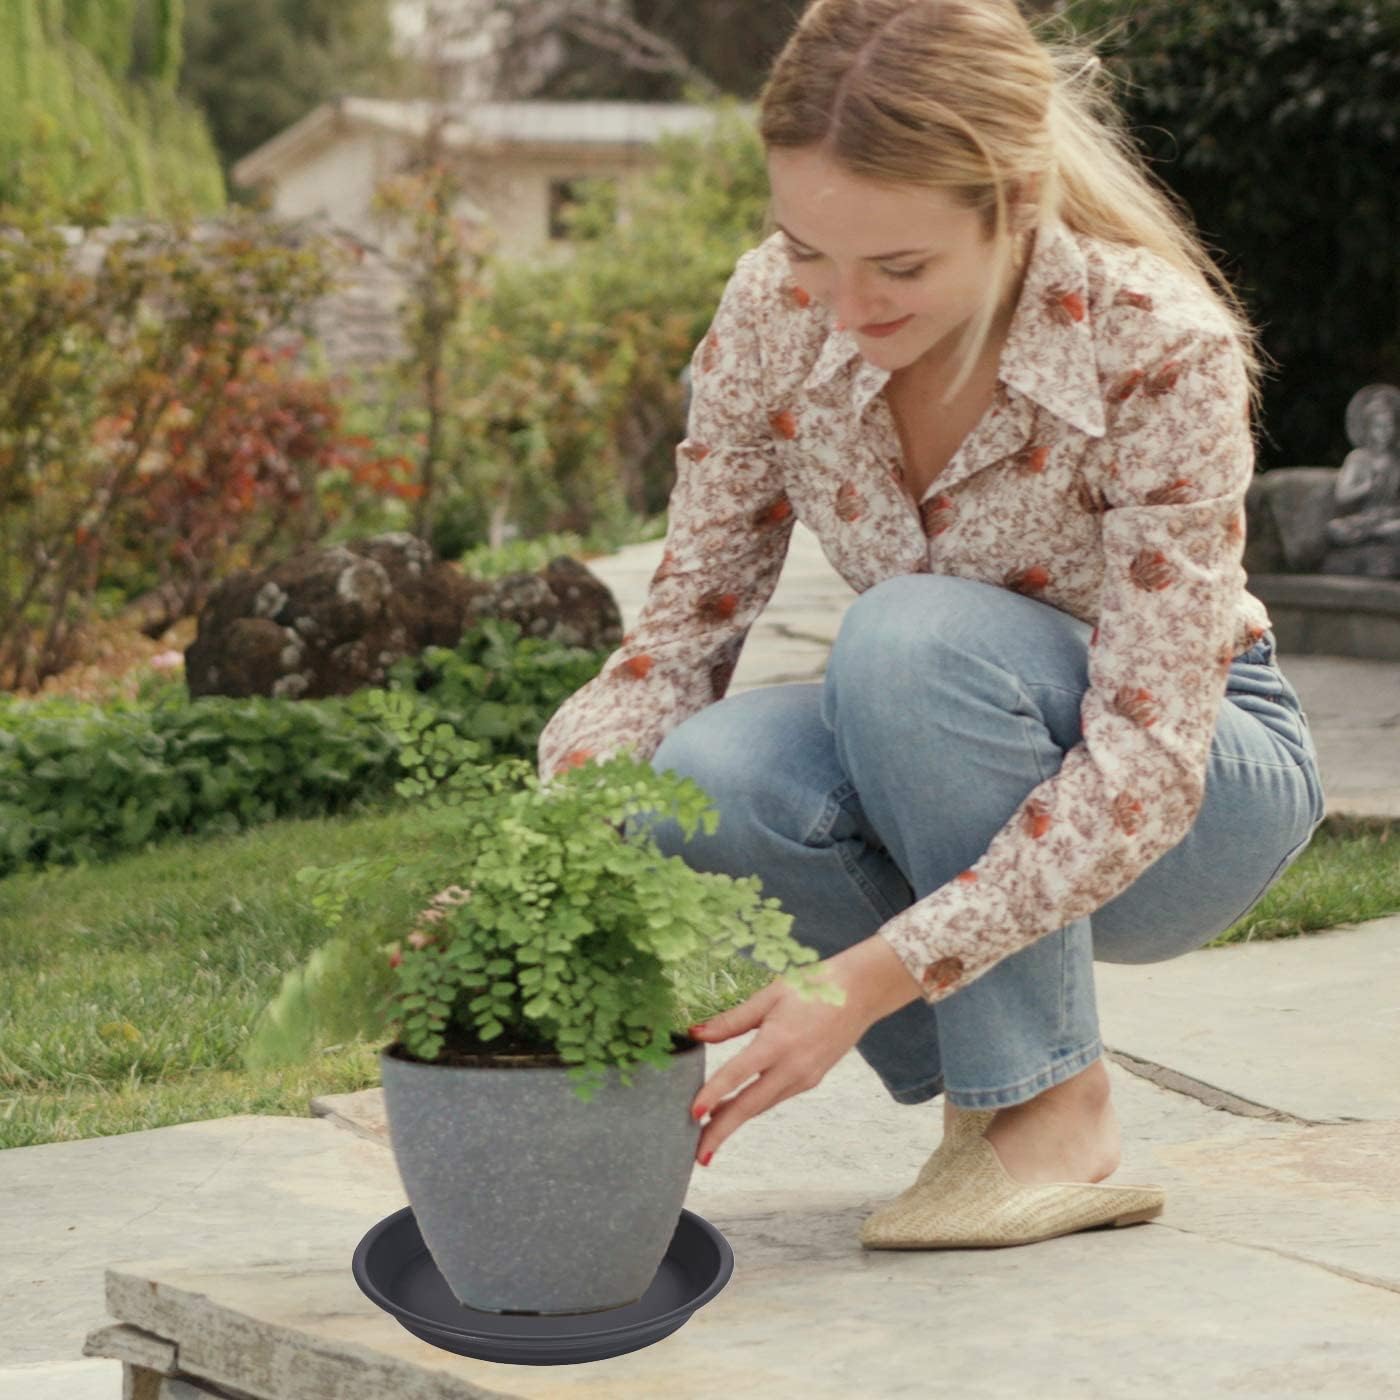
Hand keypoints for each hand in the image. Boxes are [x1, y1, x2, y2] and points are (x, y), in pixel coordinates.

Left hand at [687, 935, 922, 1165]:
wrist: (860, 993)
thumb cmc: (812, 987)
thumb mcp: (768, 996)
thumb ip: (732, 1020)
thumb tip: (696, 1033)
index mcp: (779, 1042)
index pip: (738, 1074)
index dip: (714, 1095)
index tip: (693, 1114)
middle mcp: (793, 1067)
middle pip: (750, 1106)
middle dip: (721, 1131)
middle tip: (697, 1154)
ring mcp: (805, 1077)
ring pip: (762, 1105)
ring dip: (734, 1121)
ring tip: (705, 1135)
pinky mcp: (811, 1079)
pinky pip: (775, 1097)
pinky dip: (753, 1106)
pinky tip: (735, 1108)